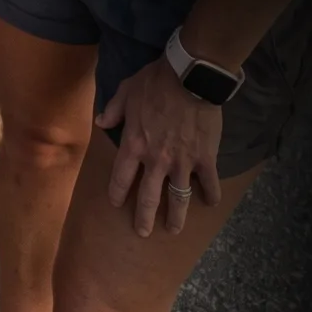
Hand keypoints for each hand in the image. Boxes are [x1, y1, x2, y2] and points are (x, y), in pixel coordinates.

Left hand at [98, 56, 222, 236]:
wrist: (188, 79)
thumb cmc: (153, 82)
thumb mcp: (125, 91)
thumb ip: (113, 111)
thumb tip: (101, 123)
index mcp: (134, 144)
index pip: (121, 176)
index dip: (118, 192)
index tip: (116, 204)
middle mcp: (156, 160)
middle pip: (148, 197)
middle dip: (144, 217)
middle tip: (143, 233)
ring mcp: (182, 163)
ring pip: (178, 199)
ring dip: (176, 217)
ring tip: (173, 229)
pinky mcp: (205, 160)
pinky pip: (209, 185)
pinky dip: (211, 196)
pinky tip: (210, 203)